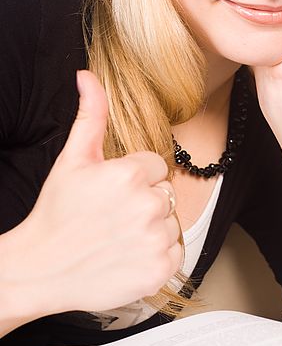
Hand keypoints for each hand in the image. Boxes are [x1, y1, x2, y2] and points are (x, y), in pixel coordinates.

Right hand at [17, 70, 182, 313]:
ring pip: (172, 221)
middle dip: (144, 200)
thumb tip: (88, 76)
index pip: (156, 166)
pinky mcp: (161, 269)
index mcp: (131, 174)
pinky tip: (130, 254)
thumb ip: (91, 114)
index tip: (111, 194)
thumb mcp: (72, 159)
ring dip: (152, 227)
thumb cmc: (56, 213)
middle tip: (113, 216)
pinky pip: (176, 251)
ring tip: (119, 236)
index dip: (134, 178)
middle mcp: (149, 205)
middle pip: (165, 192)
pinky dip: (158, 254)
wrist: (41, 269)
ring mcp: (156, 239)